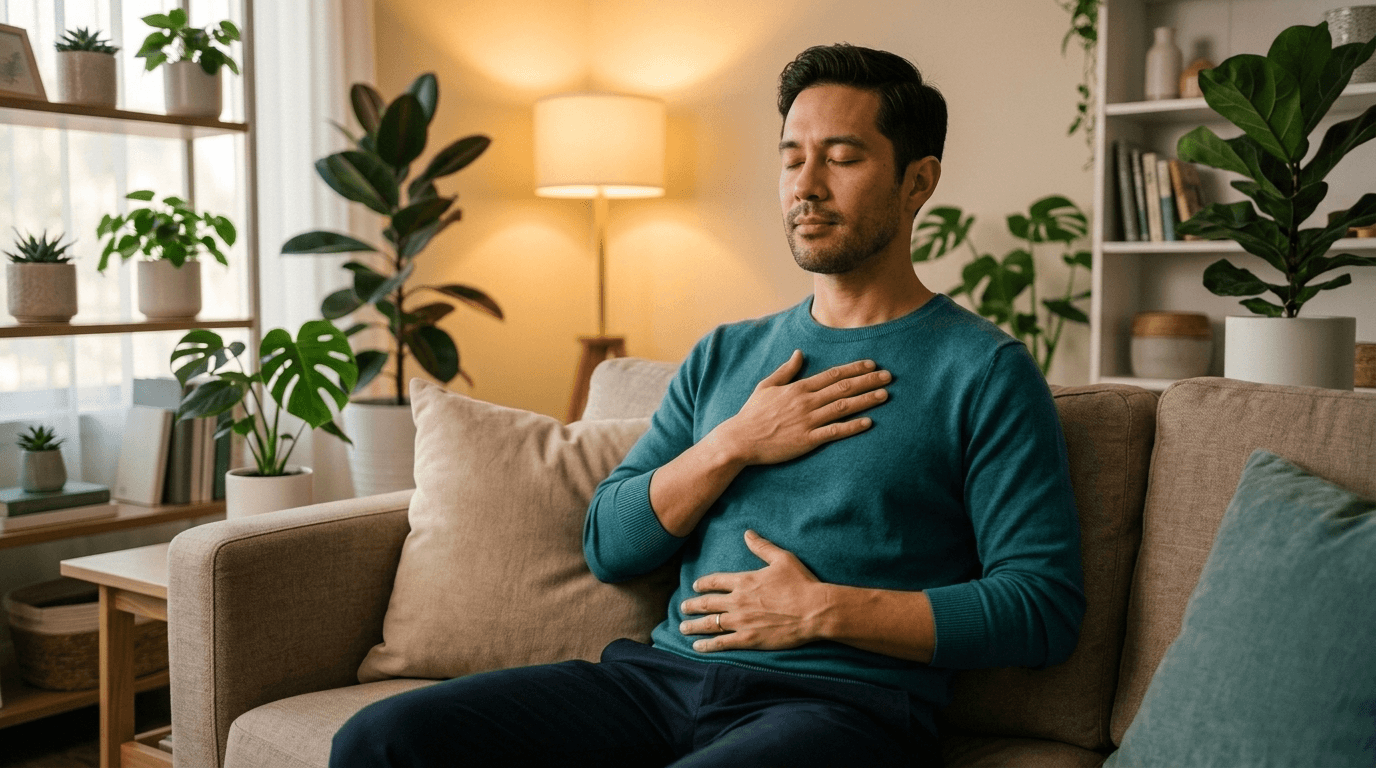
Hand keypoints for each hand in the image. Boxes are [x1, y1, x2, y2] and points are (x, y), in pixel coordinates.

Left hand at [679, 530, 827, 652]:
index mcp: (744, 581)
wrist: (814, 611)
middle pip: (707, 603)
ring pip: (710, 624)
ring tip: (683, 627)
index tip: (695, 586)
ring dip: (693, 626)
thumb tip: (747, 533)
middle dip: (692, 605)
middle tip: (682, 608)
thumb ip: (762, 547)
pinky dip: (707, 644)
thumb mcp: (782, 559)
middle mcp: (738, 601)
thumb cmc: (801, 583)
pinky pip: (721, 643)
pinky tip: (697, 646)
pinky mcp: (748, 639)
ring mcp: (741, 621)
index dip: (702, 583)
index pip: (715, 581)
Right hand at [715, 350, 890, 466]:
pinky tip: (868, 423)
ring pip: (843, 407)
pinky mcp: (807, 440)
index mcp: (798, 387)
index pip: (833, 374)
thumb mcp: (766, 386)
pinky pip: (834, 432)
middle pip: (843, 388)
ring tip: (885, 395)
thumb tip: (798, 353)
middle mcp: (806, 402)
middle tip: (889, 376)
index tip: (872, 364)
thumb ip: (786, 370)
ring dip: (866, 400)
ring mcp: (808, 421)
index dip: (854, 369)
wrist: (740, 439)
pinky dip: (852, 427)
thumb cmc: (752, 414)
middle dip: (868, 381)